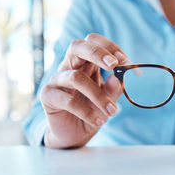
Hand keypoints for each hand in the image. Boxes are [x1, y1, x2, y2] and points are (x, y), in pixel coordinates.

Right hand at [40, 33, 128, 148]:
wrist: (75, 133)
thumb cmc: (92, 110)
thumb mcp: (108, 99)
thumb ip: (113, 88)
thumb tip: (118, 78)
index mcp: (85, 62)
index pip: (92, 41)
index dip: (109, 46)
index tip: (126, 61)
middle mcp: (68, 67)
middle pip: (77, 47)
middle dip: (97, 53)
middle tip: (114, 65)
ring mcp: (56, 80)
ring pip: (75, 77)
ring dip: (98, 95)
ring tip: (112, 111)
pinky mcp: (48, 96)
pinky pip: (68, 101)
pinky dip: (87, 112)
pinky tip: (98, 121)